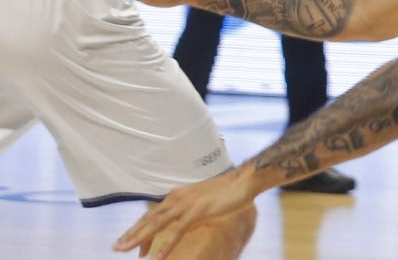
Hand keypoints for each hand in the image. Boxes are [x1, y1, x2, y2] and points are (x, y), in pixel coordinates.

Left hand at [114, 168, 257, 258]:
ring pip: (157, 224)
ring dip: (140, 238)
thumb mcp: (203, 202)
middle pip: (149, 219)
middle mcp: (177, 198)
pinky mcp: (197, 210)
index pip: (152, 215)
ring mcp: (186, 204)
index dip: (138, 229)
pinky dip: (166, 245)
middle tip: (115, 247)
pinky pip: (177, 231)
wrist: (245, 181)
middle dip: (131, 234)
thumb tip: (182, 224)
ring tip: (126, 251)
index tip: (128, 243)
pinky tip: (156, 257)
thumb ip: (190, 212)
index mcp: (177, 195)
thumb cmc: (227, 192)